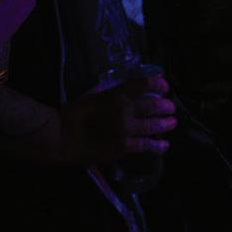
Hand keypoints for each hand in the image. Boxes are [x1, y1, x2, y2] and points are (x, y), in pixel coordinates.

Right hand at [58, 74, 176, 163]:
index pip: (143, 84)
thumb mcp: (94, 95)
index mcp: (116, 94)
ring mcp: (124, 129)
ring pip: (152, 126)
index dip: (157, 84)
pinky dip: (157, 145)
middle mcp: (124, 109)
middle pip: (153, 106)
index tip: (164, 86)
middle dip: (166, 106)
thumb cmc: (73, 113)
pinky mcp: (122, 147)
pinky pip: (144, 146)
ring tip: (172, 124)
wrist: (60, 136)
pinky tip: (164, 145)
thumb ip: (112, 92)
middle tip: (171, 107)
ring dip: (165, 124)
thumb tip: (127, 90)